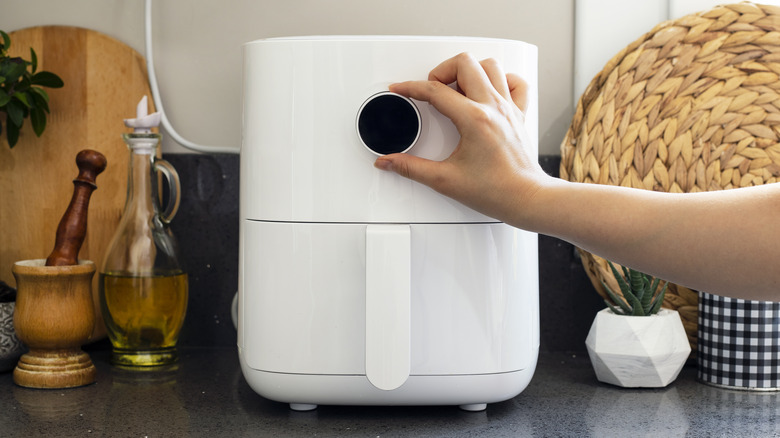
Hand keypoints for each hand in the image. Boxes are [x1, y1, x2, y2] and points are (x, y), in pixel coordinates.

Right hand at [373, 53, 550, 223]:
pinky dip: (500, 79)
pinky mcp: (519, 114)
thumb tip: (389, 161)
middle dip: (441, 70)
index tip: (401, 89)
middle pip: (465, 63)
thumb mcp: (444, 180)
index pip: (435, 91)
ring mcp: (508, 108)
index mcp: (474, 120)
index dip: (411, 87)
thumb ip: (411, 168)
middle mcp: (493, 107)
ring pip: (490, 66)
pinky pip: (515, 82)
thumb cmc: (495, 191)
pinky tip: (487, 91)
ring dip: (469, 71)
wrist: (526, 198)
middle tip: (431, 88)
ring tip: (456, 87)